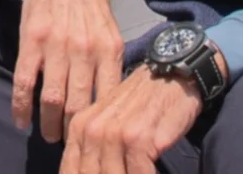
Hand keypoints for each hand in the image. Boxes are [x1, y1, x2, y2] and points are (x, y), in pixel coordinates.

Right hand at [13, 0, 124, 142]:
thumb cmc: (89, 4)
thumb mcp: (110, 30)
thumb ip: (110, 63)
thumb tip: (112, 100)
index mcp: (108, 48)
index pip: (107, 97)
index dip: (99, 122)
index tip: (95, 135)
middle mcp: (84, 48)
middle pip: (78, 104)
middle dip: (72, 130)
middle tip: (69, 142)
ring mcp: (56, 45)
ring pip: (52, 98)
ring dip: (48, 124)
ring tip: (49, 136)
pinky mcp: (32, 41)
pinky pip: (24, 82)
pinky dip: (21, 107)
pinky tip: (21, 121)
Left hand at [57, 67, 203, 173]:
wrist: (171, 77)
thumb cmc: (141, 104)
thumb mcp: (108, 122)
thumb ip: (92, 149)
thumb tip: (86, 170)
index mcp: (79, 128)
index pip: (71, 171)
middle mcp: (93, 131)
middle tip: (121, 169)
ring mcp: (116, 134)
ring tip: (134, 170)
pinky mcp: (140, 139)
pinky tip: (148, 171)